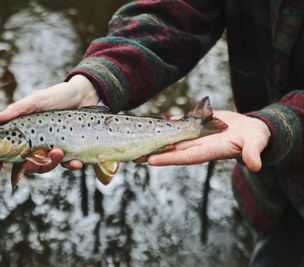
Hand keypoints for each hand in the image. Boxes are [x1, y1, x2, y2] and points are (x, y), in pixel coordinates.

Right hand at [0, 75, 96, 177]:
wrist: (84, 95)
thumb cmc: (56, 95)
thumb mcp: (36, 100)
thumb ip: (16, 110)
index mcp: (21, 132)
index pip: (3, 151)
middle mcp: (34, 143)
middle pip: (25, 165)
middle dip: (29, 168)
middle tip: (33, 162)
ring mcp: (51, 149)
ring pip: (45, 167)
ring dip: (50, 164)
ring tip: (59, 151)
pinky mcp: (68, 151)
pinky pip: (67, 165)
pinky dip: (71, 165)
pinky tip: (76, 161)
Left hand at [146, 111, 270, 171]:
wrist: (251, 129)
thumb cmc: (255, 138)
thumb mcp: (255, 143)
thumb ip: (252, 153)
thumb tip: (256, 165)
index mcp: (210, 150)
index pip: (186, 157)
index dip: (169, 159)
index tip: (151, 161)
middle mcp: (199, 145)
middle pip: (173, 150)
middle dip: (154, 152)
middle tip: (133, 154)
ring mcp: (196, 136)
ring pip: (172, 138)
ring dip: (156, 139)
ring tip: (136, 139)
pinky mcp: (197, 125)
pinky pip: (179, 124)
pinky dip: (167, 123)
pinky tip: (153, 122)